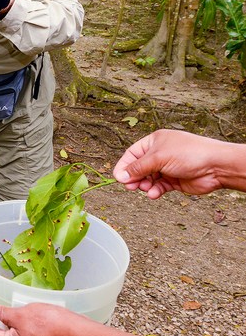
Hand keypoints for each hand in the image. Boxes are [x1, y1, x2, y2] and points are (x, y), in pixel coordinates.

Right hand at [113, 129, 227, 198]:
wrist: (217, 166)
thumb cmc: (190, 154)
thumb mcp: (158, 158)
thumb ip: (138, 168)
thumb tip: (121, 176)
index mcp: (155, 142)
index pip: (132, 154)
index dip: (124, 166)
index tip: (119, 178)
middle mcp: (160, 154)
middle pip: (138, 168)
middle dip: (134, 178)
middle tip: (131, 187)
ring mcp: (167, 167)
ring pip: (148, 179)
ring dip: (145, 185)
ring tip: (146, 189)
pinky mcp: (174, 180)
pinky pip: (159, 187)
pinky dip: (155, 191)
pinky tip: (155, 194)